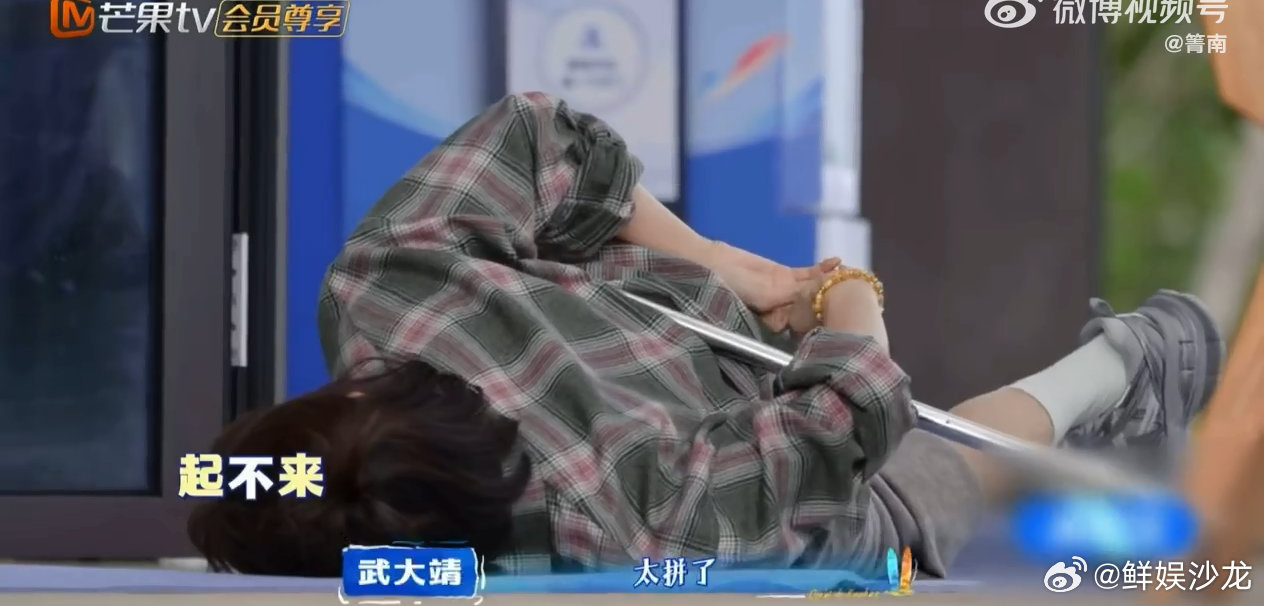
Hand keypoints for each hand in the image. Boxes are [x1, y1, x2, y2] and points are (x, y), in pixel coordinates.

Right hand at [701, 241, 839, 331]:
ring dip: (831, 282)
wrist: (714, 265)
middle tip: (853, 296)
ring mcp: (785, 291)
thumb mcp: (759, 298)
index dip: (822, 318)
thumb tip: (808, 303)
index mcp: (775, 322)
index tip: (840, 315)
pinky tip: (835, 261)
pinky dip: (821, 268)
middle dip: (832, 301)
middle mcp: (783, 308)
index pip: (804, 322)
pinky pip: (807, 273)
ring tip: (850, 277)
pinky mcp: (784, 275)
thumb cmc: (729, 288)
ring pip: (813, 288)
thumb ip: (782, 300)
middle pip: (813, 305)